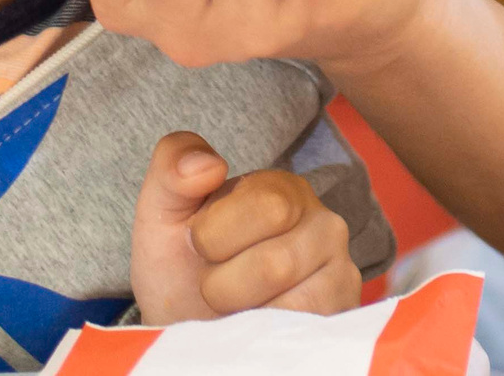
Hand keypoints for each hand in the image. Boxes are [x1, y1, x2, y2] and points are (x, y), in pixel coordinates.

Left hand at [131, 130, 362, 324]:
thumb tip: (211, 165)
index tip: (201, 243)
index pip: (268, 208)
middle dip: (223, 282)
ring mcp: (339, 274)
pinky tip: (257, 323)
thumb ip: (173, 166)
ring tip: (235, 304)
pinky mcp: (340, 316)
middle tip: (215, 279)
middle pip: (277, 263)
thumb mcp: (163, 210)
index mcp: (285, 189)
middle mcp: (325, 225)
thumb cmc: (181, 264)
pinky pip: (302, 333)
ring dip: (241, 314)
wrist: (185, 322)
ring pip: (288, 305)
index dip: (215, 236)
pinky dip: (264, 337)